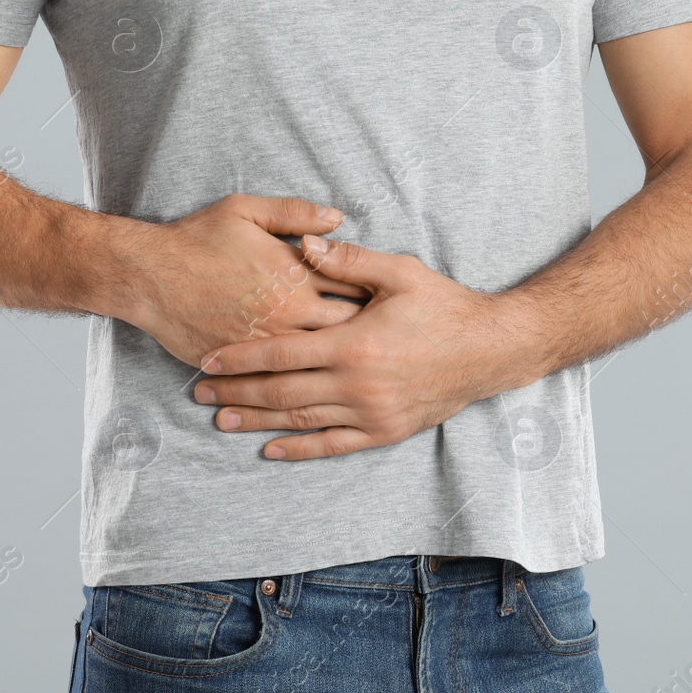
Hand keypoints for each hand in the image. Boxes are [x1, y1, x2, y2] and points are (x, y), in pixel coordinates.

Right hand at [122, 195, 369, 367]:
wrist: (148, 277)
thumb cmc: (197, 239)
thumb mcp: (246, 211)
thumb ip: (296, 213)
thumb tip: (338, 218)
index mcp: (296, 276)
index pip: (354, 289)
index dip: (376, 296)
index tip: (388, 301)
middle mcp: (289, 315)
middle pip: (347, 332)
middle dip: (368, 335)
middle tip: (385, 339)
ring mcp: (267, 344)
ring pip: (319, 362)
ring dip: (340, 363)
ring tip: (359, 364)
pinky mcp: (244, 365)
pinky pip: (284, 380)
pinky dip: (304, 383)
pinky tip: (318, 384)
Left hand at [192, 235, 533, 459]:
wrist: (491, 349)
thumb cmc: (445, 306)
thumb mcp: (399, 272)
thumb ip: (348, 260)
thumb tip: (302, 243)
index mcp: (354, 344)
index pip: (280, 354)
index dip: (240, 358)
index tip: (207, 359)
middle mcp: (357, 385)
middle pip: (281, 392)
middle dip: (236, 392)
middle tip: (200, 392)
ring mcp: (370, 413)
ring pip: (300, 420)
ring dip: (257, 420)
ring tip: (221, 418)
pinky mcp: (384, 431)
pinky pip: (332, 445)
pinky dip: (299, 449)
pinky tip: (270, 449)